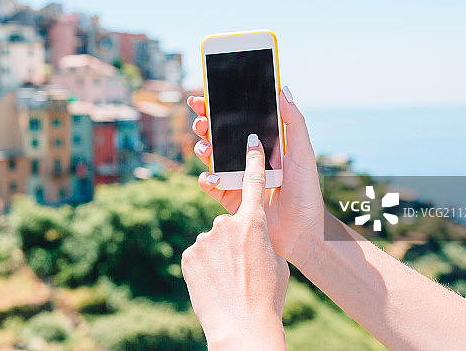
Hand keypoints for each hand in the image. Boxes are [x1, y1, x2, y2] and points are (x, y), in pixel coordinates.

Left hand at [182, 134, 288, 349]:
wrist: (241, 325)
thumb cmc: (268, 296)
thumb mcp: (276, 262)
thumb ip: (262, 238)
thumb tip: (252, 234)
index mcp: (254, 223)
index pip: (253, 182)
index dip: (252, 159)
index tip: (250, 139)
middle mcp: (226, 224)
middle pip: (230, 225)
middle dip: (236, 242)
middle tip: (244, 268)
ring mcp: (205, 238)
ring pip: (214, 242)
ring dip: (220, 257)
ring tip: (230, 281)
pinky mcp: (189, 254)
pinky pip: (199, 255)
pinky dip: (206, 267)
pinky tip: (215, 284)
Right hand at [188, 86, 324, 265]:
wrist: (302, 233)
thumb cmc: (307, 192)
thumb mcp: (302, 153)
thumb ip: (293, 121)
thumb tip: (282, 89)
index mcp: (264, 144)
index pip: (238, 119)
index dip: (219, 107)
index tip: (205, 97)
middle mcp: (248, 158)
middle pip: (219, 135)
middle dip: (205, 125)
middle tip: (202, 122)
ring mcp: (237, 177)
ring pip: (211, 157)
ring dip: (202, 148)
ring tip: (206, 148)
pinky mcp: (230, 198)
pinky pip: (211, 185)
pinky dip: (206, 179)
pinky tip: (212, 177)